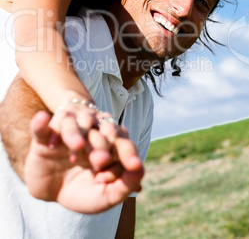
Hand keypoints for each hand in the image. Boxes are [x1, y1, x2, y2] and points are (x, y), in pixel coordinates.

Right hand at [24, 111, 143, 213]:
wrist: (52, 191)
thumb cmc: (83, 189)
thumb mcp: (106, 194)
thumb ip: (124, 184)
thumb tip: (140, 168)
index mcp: (108, 145)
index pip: (122, 141)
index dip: (127, 152)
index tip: (133, 165)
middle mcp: (89, 134)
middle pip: (99, 130)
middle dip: (102, 144)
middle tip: (100, 161)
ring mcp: (66, 134)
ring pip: (72, 125)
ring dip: (75, 133)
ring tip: (77, 147)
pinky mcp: (43, 139)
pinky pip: (41, 128)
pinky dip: (40, 124)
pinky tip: (42, 119)